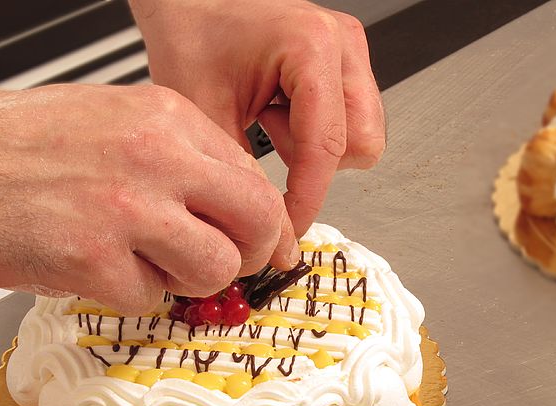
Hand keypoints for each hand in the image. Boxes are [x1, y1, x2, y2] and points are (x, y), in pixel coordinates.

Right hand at [0, 69, 297, 312]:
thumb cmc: (21, 141)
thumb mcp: (118, 119)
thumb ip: (182, 158)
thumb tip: (233, 208)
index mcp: (168, 118)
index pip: (255, 182)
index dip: (265, 226)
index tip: (263, 248)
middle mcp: (156, 157)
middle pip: (255, 224)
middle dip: (248, 258)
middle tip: (223, 268)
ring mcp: (126, 209)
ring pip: (213, 270)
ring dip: (189, 282)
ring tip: (149, 267)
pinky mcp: (91, 259)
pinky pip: (148, 299)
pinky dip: (130, 296)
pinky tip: (98, 270)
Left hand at [131, 0, 385, 235]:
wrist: (191, 1)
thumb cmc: (193, 36)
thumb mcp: (204, 114)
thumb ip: (242, 177)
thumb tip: (272, 233)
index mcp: (310, 46)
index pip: (326, 145)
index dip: (307, 198)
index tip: (288, 229)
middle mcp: (340, 45)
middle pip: (362, 144)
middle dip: (318, 167)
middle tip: (269, 148)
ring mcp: (349, 52)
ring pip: (363, 136)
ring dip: (317, 148)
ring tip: (269, 121)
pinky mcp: (347, 63)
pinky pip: (352, 121)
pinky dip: (314, 132)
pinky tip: (278, 112)